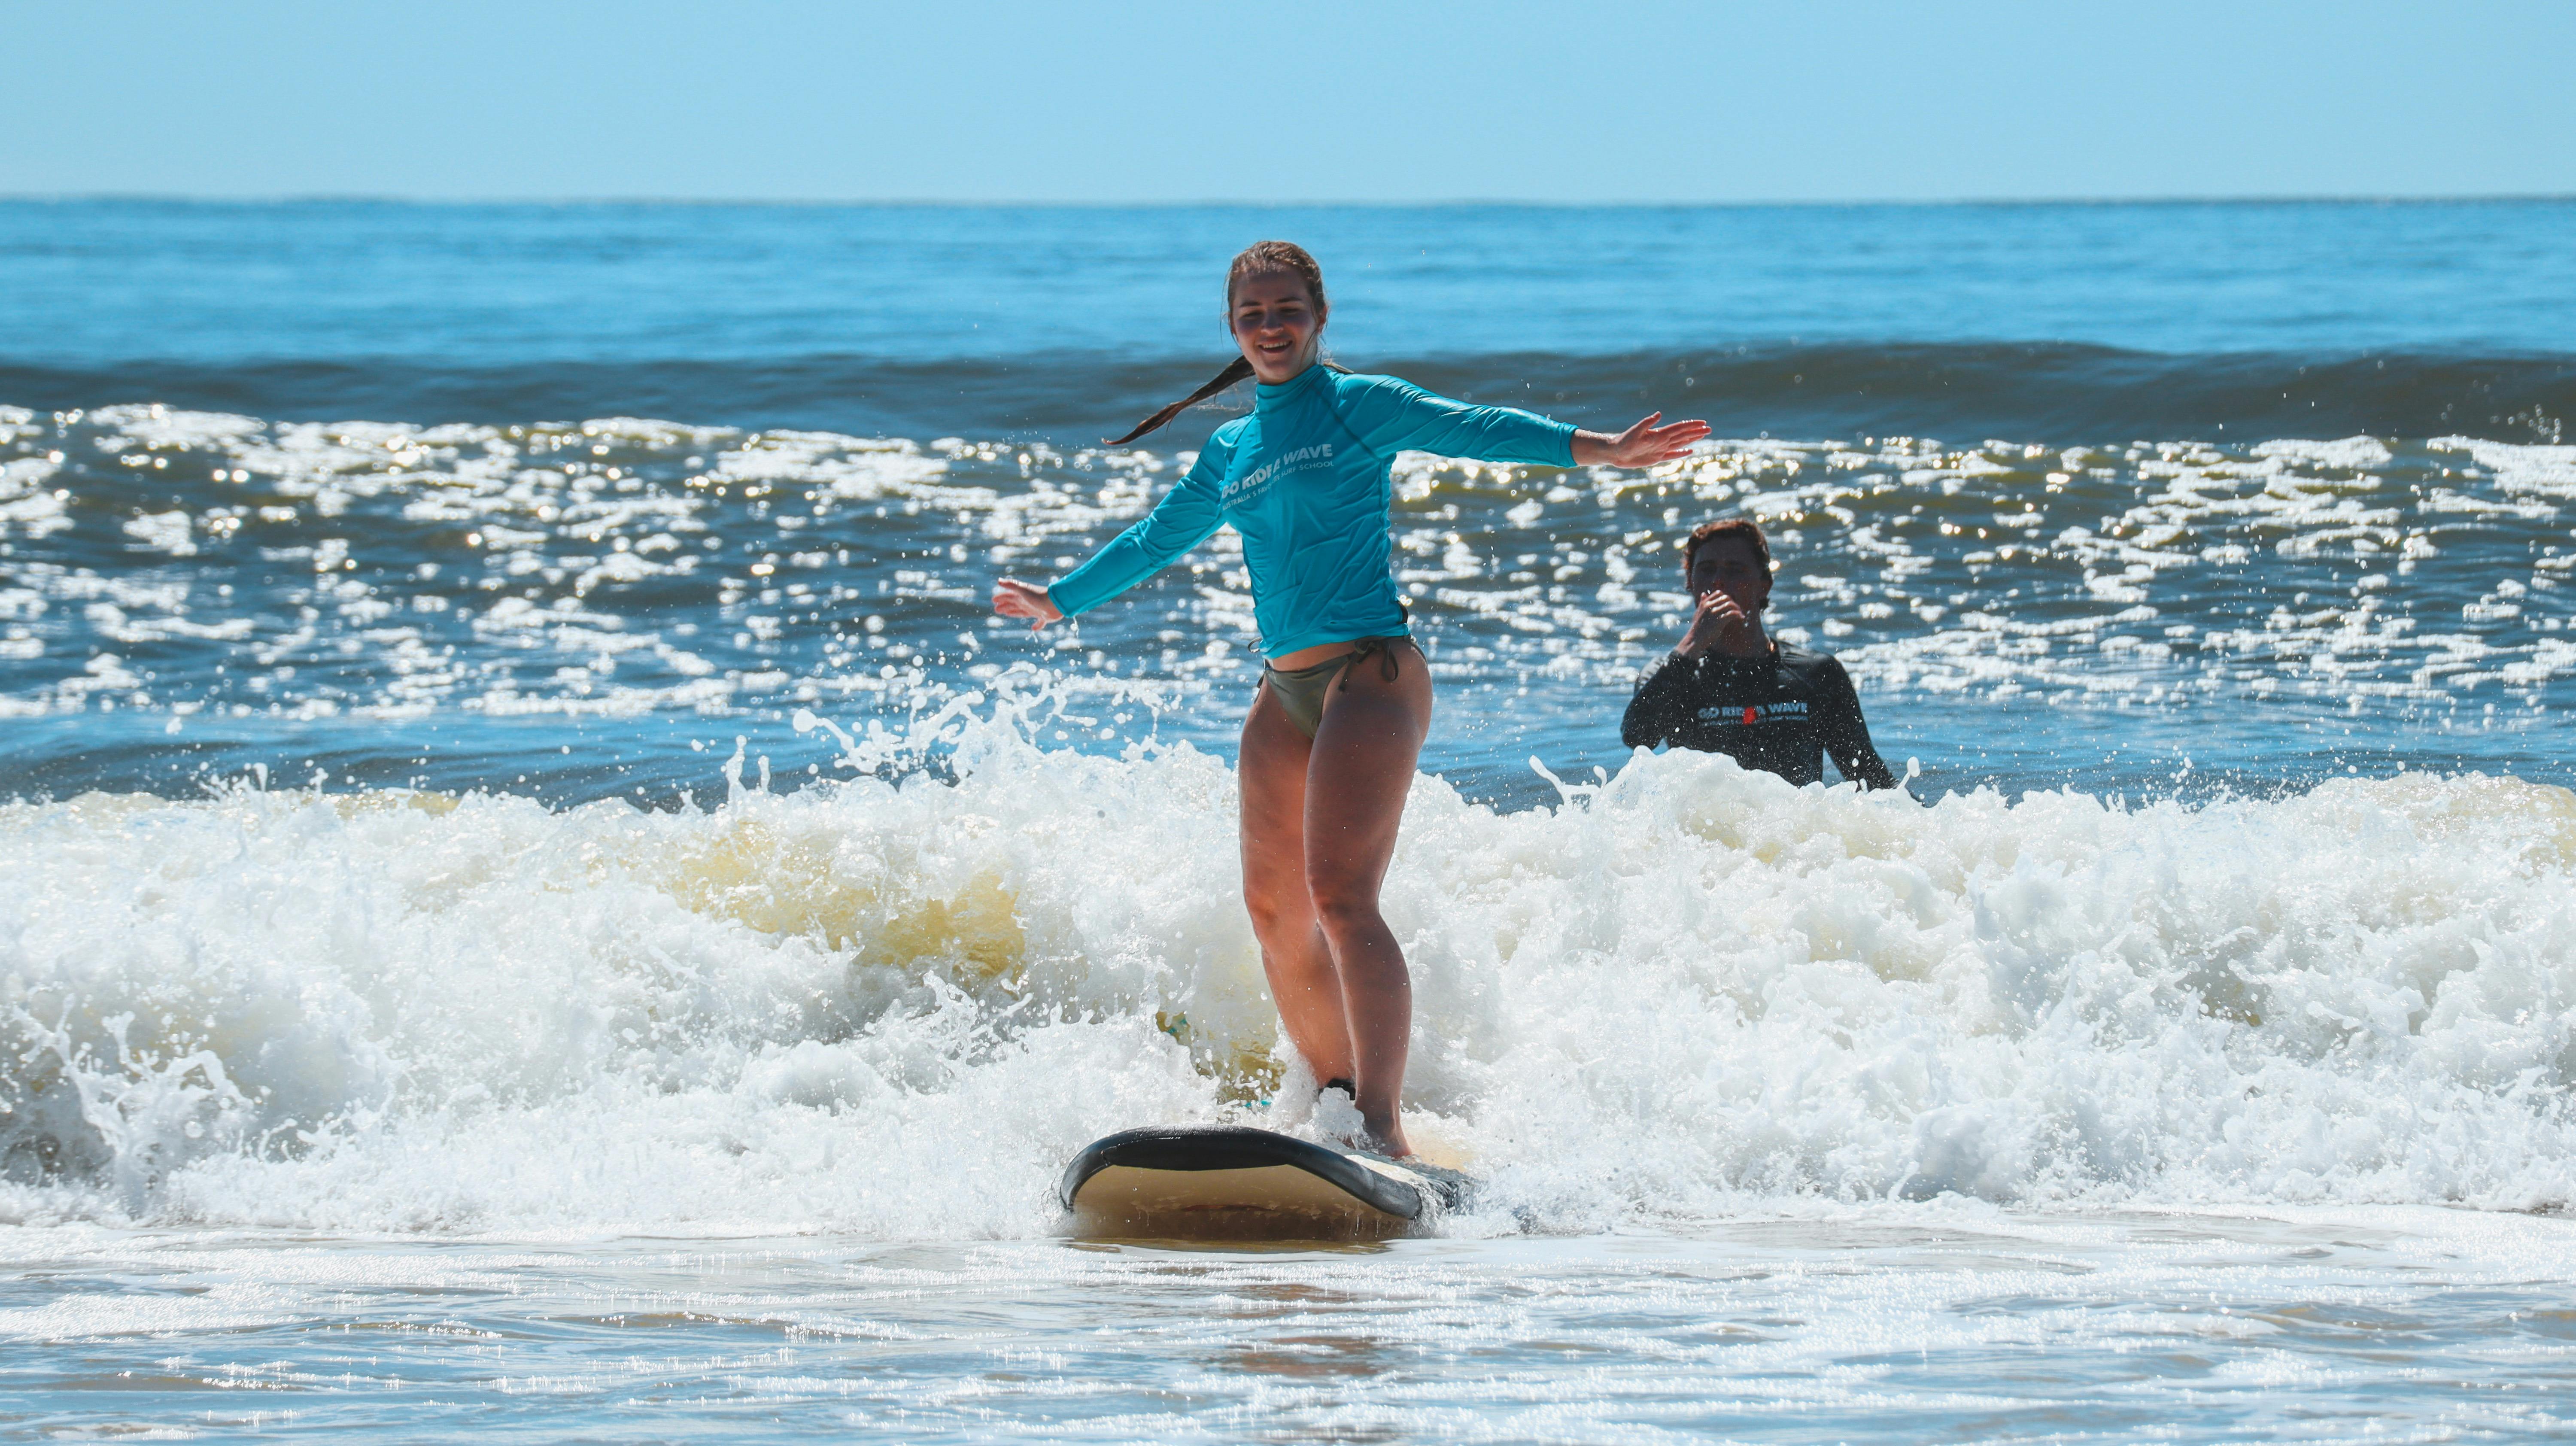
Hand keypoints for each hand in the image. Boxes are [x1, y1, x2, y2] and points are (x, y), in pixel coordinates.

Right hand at [990, 577, 1062, 630]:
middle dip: (1005, 606)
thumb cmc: (1038, 595)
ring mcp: (1036, 609)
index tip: (994, 600)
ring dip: (1014, 612)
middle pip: (1014, 604)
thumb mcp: (1022, 590)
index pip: (1009, 596)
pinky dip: (1037, 626)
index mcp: (1022, 596)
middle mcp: (1028, 602)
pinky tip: (1033, 629)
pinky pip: (1040, 622)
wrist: (1056, 602)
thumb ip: (1011, 585)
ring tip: (1006, 613)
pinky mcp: (1045, 617)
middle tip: (996, 609)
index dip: (1001, 598)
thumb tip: (998, 581)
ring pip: (1022, 612)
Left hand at [1572, 412, 1710, 468]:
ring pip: (1680, 443)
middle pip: (1683, 435)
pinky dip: (1681, 453)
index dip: (1691, 425)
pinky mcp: (1656, 458)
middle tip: (1709, 428)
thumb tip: (1658, 414)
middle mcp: (1661, 440)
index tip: (1703, 423)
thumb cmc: (1623, 441)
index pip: (1679, 428)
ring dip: (1692, 439)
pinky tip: (1689, 451)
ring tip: (1703, 435)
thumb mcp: (1635, 432)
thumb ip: (1646, 423)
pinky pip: (1672, 455)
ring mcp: (1660, 449)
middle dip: (1696, 432)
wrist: (1614, 452)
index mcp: (1659, 433)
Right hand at [1676, 589, 1748, 658]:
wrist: (1695, 640)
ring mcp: (1714, 613)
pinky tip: (1741, 618)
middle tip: (1737, 610)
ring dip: (1737, 609)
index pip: (1718, 593)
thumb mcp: (1698, 612)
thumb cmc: (1697, 628)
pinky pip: (1732, 613)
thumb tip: (1704, 593)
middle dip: (1733, 603)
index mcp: (1705, 603)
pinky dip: (1739, 615)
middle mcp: (1709, 606)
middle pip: (1726, 598)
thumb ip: (1702, 603)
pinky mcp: (1719, 621)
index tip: (1730, 604)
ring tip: (1740, 615)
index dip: (1726, 598)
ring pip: (1730, 604)